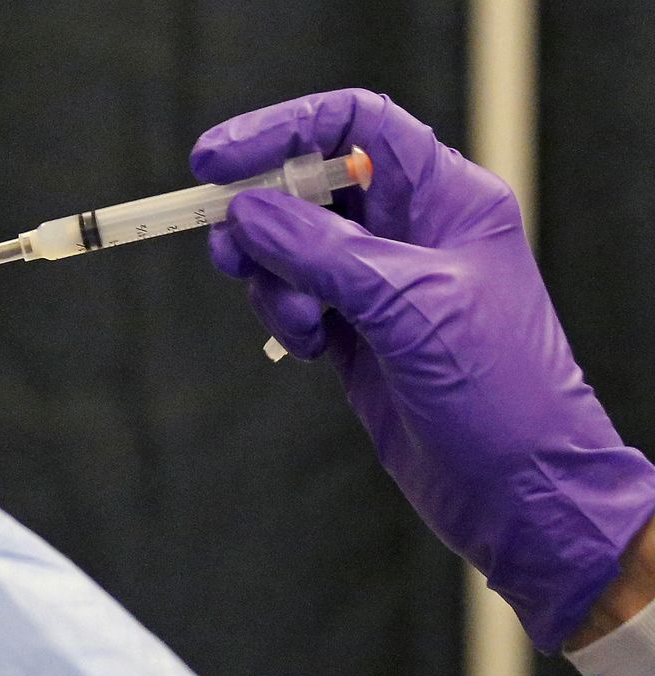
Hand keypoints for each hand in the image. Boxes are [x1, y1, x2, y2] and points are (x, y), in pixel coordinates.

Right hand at [192, 88, 654, 651]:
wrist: (518, 492)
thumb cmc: (497, 392)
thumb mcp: (409, 307)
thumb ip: (323, 251)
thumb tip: (247, 210)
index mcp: (445, 198)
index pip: (355, 125)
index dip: (282, 129)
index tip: (215, 159)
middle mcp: (412, 230)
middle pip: (310, 185)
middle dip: (261, 214)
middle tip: (227, 247)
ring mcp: (380, 282)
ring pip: (291, 246)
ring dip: (273, 278)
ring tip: (301, 324)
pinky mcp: (357, 331)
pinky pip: (294, 297)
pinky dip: (283, 315)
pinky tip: (311, 349)